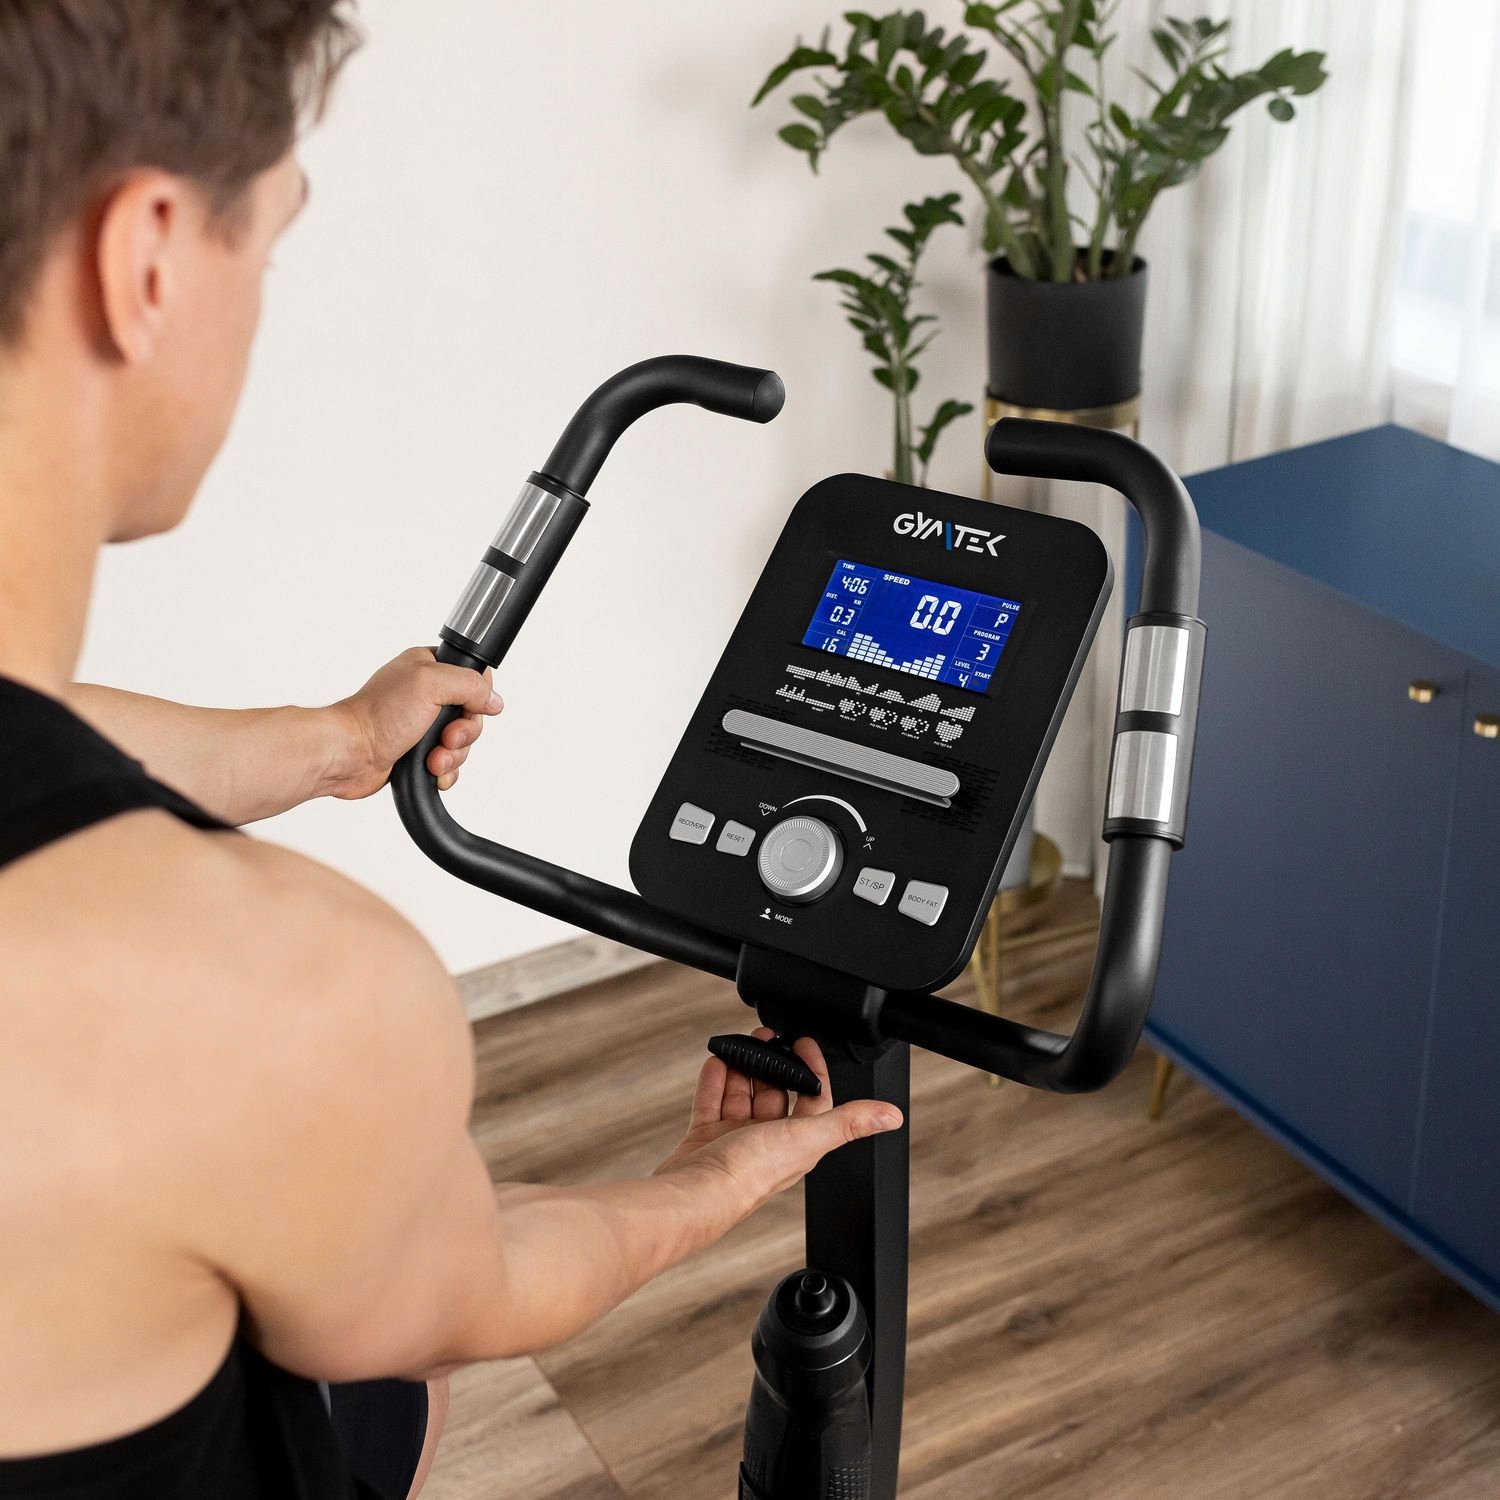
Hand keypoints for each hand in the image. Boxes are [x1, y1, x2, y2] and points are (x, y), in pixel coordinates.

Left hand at [327, 647, 503, 799]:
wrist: (350, 754)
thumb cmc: (377, 716)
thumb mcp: (430, 684)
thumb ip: (469, 685)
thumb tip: (494, 700)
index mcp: (429, 668)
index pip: (474, 677)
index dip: (477, 697)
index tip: (466, 708)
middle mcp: (426, 694)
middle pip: (472, 715)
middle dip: (463, 733)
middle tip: (445, 737)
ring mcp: (422, 724)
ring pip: (461, 743)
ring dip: (452, 755)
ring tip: (432, 759)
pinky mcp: (418, 751)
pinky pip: (449, 763)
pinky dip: (444, 771)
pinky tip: (431, 770)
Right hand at [654, 1029, 902, 1222]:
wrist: (696, 1193)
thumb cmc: (748, 1175)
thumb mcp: (807, 1137)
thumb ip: (849, 1122)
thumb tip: (892, 1116)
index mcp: (797, 1143)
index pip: (813, 1100)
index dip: (812, 1070)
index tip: (804, 1044)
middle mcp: (768, 1141)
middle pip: (775, 1093)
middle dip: (773, 1064)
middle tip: (767, 1037)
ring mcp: (734, 1140)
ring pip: (742, 1095)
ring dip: (743, 1068)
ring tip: (741, 1045)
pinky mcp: (706, 1139)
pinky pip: (711, 1102)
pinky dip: (714, 1082)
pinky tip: (716, 1063)